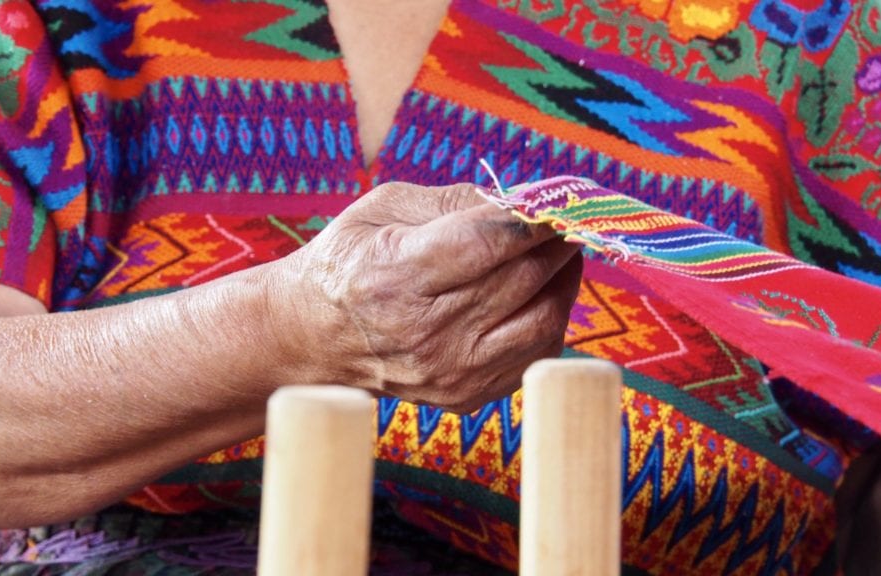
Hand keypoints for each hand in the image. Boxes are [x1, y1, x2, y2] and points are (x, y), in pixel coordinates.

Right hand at [284, 182, 582, 412]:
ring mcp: (448, 372)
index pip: (487, 244)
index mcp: (396, 276)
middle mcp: (424, 332)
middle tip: (566, 219)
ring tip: (560, 253)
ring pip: (542, 321)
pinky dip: (551, 318)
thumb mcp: (382, 209)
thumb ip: (453, 200)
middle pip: (522, 279)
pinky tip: (541, 293)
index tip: (560, 200)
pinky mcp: (465, 396)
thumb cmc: (350, 261)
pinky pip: (535, 355)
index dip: (534, 220)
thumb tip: (522, 201)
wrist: (314, 338)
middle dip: (556, 243)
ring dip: (564, 280)